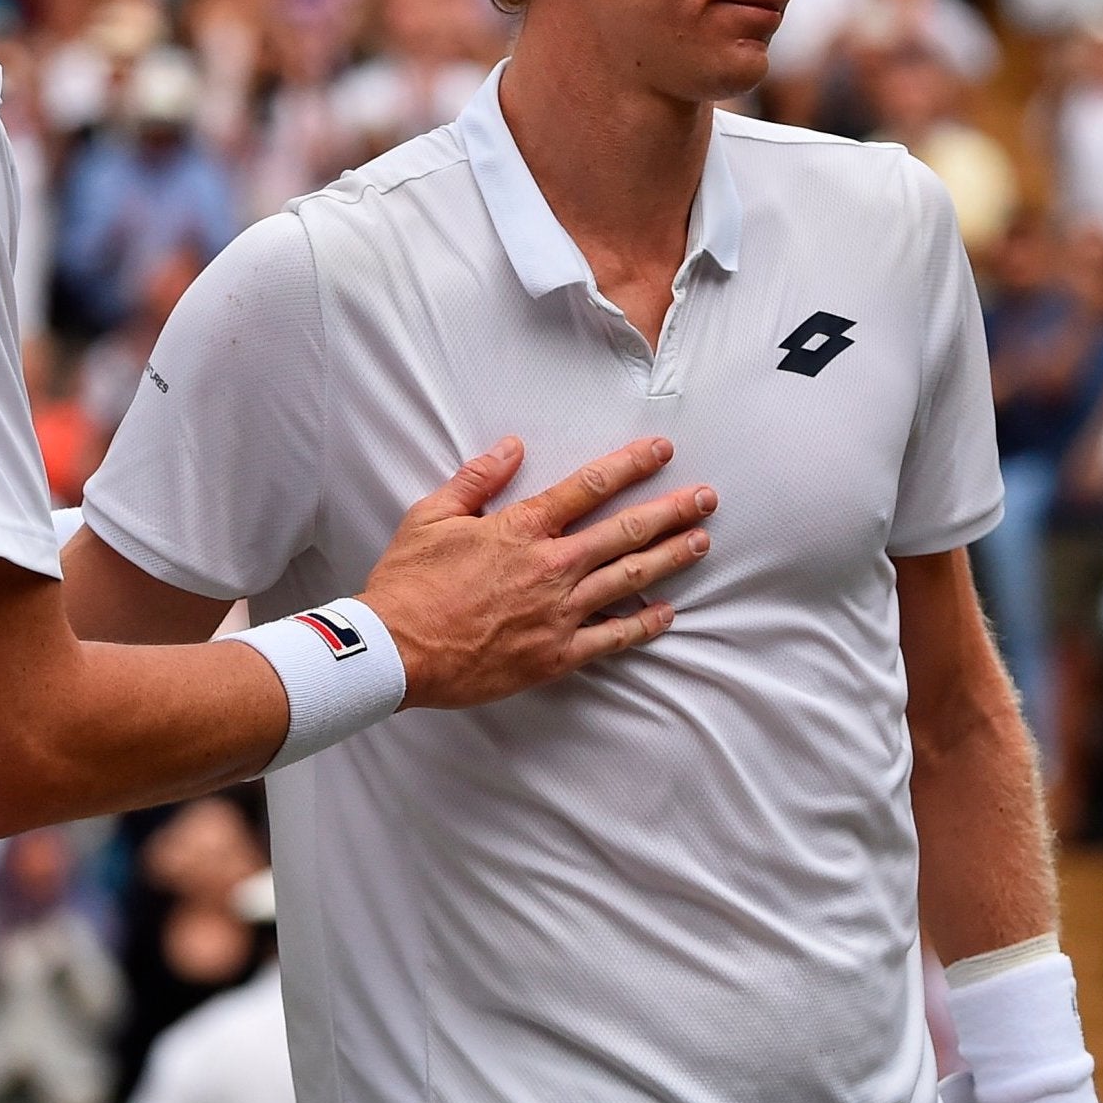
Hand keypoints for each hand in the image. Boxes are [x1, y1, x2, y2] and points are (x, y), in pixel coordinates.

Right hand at [362, 436, 712, 709]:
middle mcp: (550, 567)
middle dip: (671, 511)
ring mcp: (558, 613)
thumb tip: (512, 447)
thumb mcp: (431, 515)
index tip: (661, 451)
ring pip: (629, 579)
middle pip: (625, 532)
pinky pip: (613, 638)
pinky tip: (667, 613)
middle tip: (707, 498)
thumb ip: (477, 479)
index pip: (589, 487)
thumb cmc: (409, 583)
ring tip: (700, 542)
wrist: (396, 651)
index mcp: (521, 529)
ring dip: (670, 558)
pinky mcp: (556, 655)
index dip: (630, 465)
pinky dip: (643, 624)